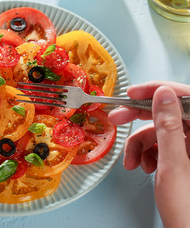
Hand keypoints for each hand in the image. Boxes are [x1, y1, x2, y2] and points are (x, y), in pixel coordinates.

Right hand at [109, 81, 189, 227]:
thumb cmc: (189, 210)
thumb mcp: (174, 165)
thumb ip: (168, 126)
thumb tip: (162, 95)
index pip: (184, 96)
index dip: (156, 90)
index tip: (133, 93)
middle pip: (167, 113)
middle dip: (139, 119)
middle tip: (117, 119)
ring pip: (158, 132)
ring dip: (139, 145)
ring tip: (133, 162)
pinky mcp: (182, 156)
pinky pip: (159, 145)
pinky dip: (146, 153)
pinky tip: (143, 166)